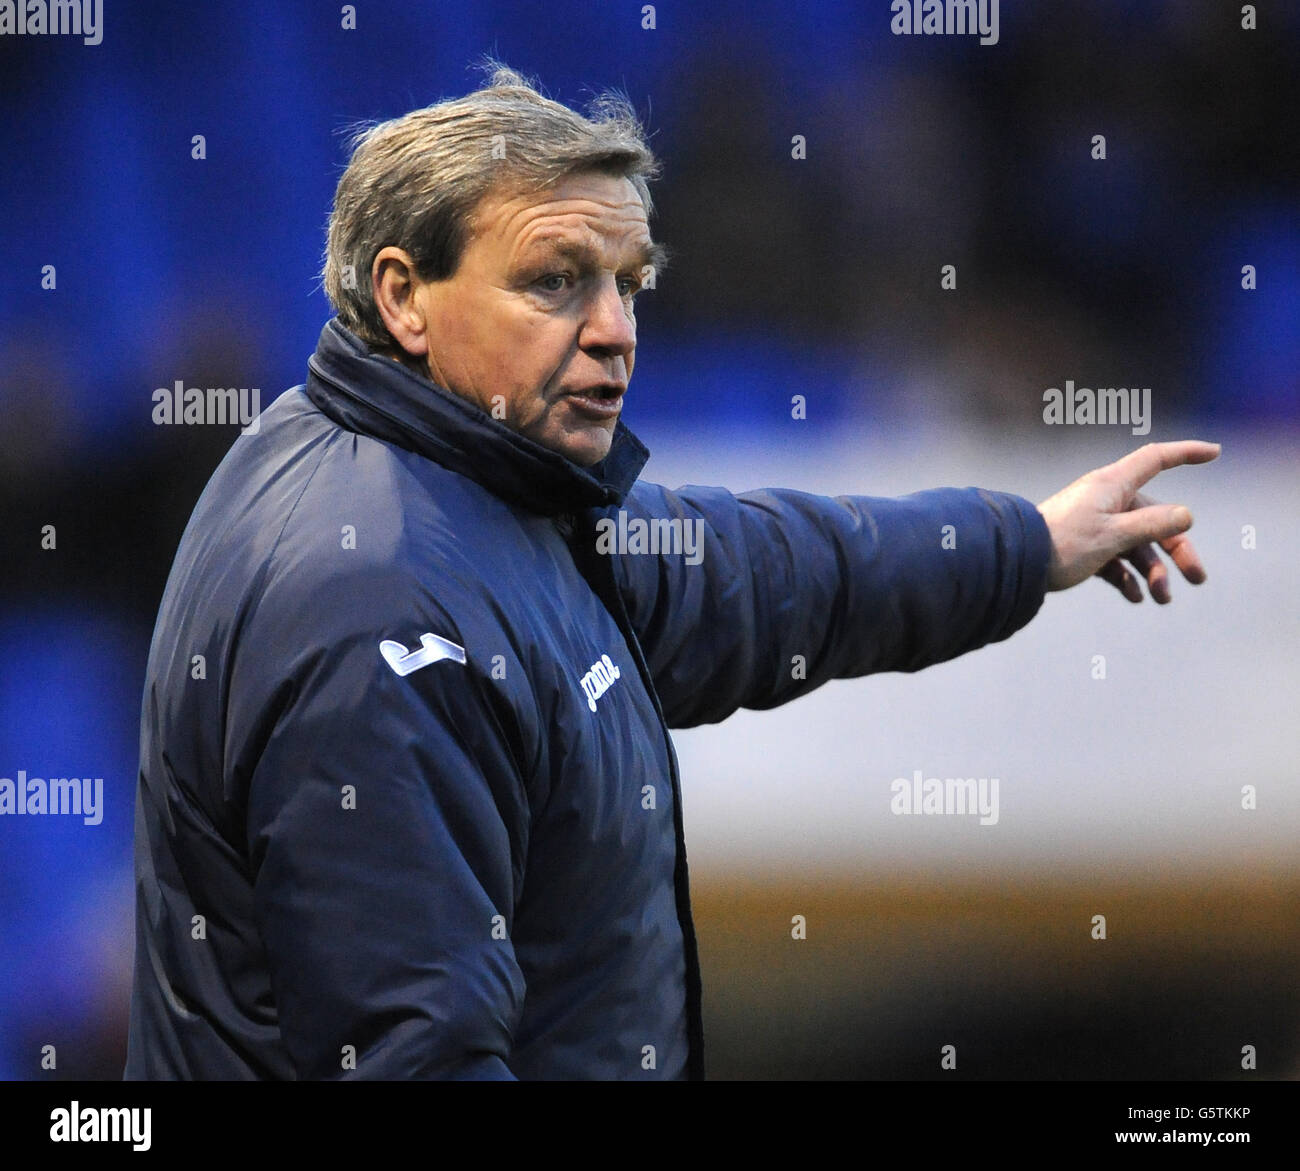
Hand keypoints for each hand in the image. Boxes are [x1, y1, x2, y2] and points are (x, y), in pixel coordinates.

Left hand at [1036, 440, 1219, 601]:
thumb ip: (1152, 525)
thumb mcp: (1113, 536)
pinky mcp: (1083, 547)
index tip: (1215, 452)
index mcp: (1112, 485)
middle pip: (1155, 518)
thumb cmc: (1062, 544)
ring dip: (1152, 572)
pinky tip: (1135, 598)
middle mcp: (1105, 500)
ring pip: (1135, 544)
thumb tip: (1186, 515)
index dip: (1186, 453)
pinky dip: (1126, 577)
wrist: (1014, 564)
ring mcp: (1094, 523)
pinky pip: (1114, 560)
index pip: (1156, 460)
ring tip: (1160, 600)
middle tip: (1198, 579)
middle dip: (1177, 549)